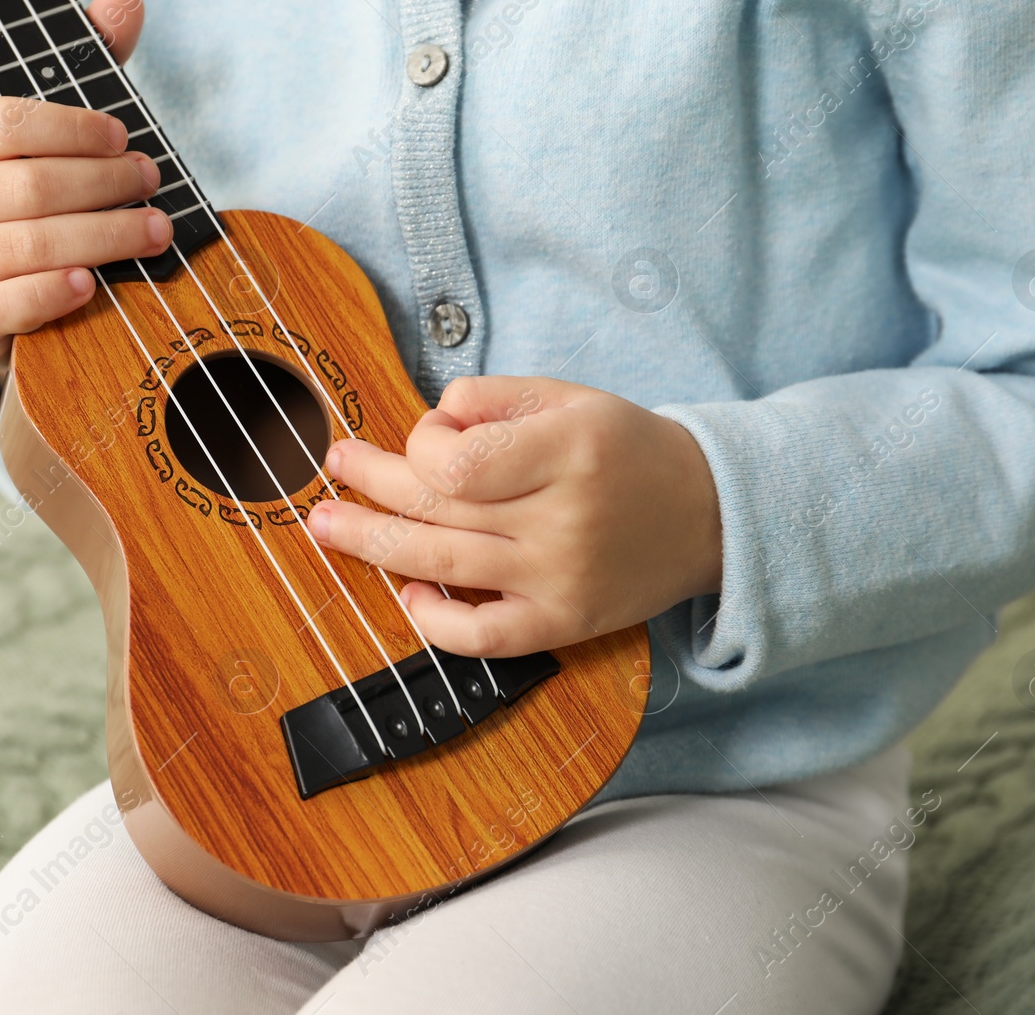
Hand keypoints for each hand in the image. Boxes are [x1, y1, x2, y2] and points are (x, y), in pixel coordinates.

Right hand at [0, 0, 164, 379]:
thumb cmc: (24, 211)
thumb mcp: (49, 143)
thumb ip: (87, 72)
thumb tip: (125, 1)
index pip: (5, 124)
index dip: (74, 130)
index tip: (126, 140)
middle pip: (27, 186)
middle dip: (103, 184)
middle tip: (153, 185)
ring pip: (27, 244)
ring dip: (102, 236)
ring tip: (152, 231)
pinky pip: (7, 302)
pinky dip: (54, 293)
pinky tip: (92, 284)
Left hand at [307, 377, 722, 656]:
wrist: (707, 514)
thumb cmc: (627, 450)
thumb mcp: (570, 397)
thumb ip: (493, 398)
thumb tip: (427, 424)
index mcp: (568, 450)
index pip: (455, 461)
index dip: (421, 445)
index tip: (429, 436)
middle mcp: (563, 518)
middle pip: (437, 509)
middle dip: (370, 486)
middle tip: (333, 467)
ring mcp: (560, 579)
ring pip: (443, 566)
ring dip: (372, 545)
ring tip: (327, 526)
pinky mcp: (563, 623)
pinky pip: (482, 637)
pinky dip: (435, 622)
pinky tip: (410, 594)